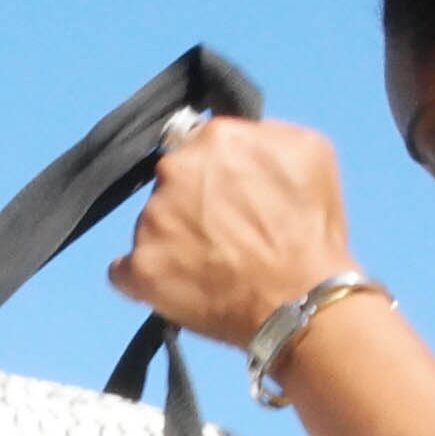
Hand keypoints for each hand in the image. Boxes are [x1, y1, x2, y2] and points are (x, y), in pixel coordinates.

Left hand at [106, 115, 356, 347]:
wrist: (300, 300)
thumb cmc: (310, 230)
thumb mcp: (310, 152)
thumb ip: (265, 135)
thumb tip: (240, 137)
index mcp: (214, 137)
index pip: (197, 145)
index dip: (215, 171)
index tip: (230, 194)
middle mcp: (174, 171)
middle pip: (172, 182)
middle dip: (192, 202)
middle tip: (224, 232)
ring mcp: (152, 220)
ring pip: (152, 223)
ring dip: (172, 238)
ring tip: (210, 265)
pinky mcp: (140, 268)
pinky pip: (124, 270)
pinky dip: (146, 276)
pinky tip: (174, 285)